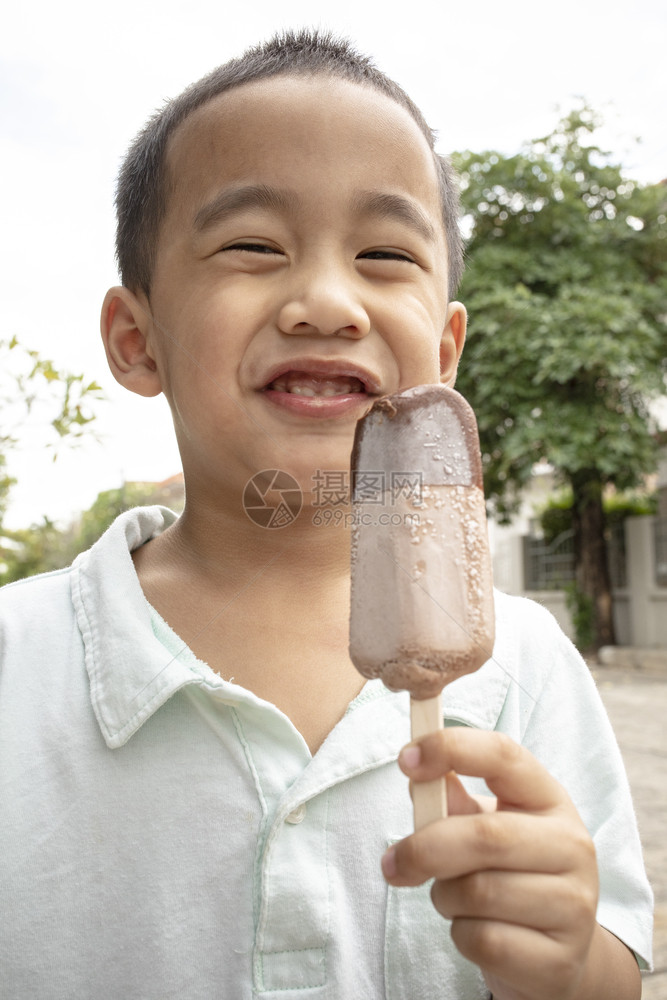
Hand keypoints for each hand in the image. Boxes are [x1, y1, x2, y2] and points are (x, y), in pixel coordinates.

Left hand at [381, 728, 637, 999]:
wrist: (559, 953)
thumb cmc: (512, 874)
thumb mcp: (488, 826)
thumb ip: (453, 803)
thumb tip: (418, 781)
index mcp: (550, 799)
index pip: (503, 755)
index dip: (451, 749)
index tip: (406, 759)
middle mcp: (571, 845)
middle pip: (485, 835)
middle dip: (425, 849)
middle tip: (392, 863)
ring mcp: (573, 904)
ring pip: (479, 893)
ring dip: (445, 897)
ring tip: (455, 899)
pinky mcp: (559, 959)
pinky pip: (484, 941)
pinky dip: (462, 936)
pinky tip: (476, 931)